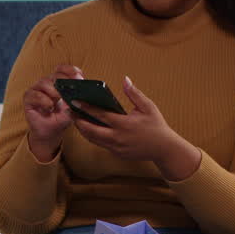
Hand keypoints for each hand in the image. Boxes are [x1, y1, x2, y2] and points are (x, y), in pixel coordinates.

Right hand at [23, 64, 83, 161]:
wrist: (50, 132)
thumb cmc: (61, 118)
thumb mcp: (72, 109)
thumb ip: (75, 100)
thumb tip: (79, 95)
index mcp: (59, 83)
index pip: (64, 70)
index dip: (70, 71)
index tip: (78, 77)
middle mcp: (48, 83)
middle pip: (55, 75)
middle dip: (64, 81)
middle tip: (70, 89)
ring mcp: (37, 89)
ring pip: (44, 82)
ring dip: (53, 91)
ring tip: (58, 100)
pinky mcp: (28, 97)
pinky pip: (35, 94)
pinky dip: (43, 100)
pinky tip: (49, 107)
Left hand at [71, 76, 200, 179]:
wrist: (164, 149)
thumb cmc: (156, 126)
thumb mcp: (148, 107)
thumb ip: (134, 94)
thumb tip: (125, 79)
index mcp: (124, 124)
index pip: (100, 115)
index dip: (86, 108)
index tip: (75, 101)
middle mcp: (117, 137)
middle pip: (91, 130)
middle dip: (78, 121)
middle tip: (70, 112)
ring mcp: (116, 148)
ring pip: (93, 139)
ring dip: (84, 130)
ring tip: (76, 120)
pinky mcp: (117, 153)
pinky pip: (101, 144)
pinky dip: (93, 136)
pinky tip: (89, 129)